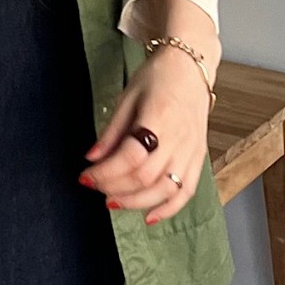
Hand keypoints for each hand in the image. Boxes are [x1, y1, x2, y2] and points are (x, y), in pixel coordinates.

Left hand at [80, 41, 211, 225]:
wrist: (191, 67)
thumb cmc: (157, 78)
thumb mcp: (127, 97)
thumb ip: (111, 132)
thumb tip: (92, 159)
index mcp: (159, 117)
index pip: (131, 157)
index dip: (105, 172)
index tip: (85, 176)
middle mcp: (180, 137)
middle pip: (146, 177)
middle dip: (115, 188)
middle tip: (96, 187)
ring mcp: (192, 149)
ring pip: (166, 189)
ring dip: (136, 202)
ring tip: (114, 202)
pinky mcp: (199, 157)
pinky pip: (187, 191)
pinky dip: (169, 208)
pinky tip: (149, 217)